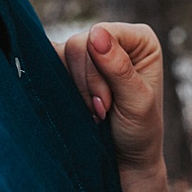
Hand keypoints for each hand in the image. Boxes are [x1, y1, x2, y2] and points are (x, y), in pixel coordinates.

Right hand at [59, 22, 164, 171]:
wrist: (125, 158)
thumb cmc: (139, 131)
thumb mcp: (137, 102)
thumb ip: (118, 67)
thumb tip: (96, 33)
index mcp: (140, 39)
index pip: (103, 33)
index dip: (97, 68)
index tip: (108, 102)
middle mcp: (115, 39)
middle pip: (79, 43)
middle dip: (86, 82)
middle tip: (102, 110)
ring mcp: (91, 52)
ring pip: (63, 53)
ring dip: (75, 88)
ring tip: (95, 111)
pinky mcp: (71, 66)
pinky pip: (51, 64)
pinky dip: (61, 87)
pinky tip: (77, 105)